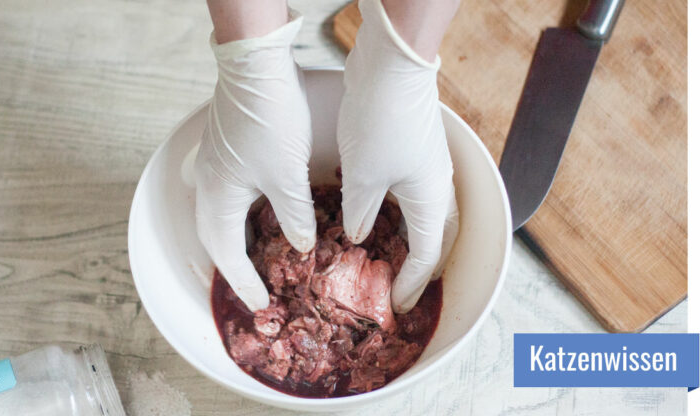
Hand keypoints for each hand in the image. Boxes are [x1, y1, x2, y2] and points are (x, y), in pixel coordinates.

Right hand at [194, 12, 315, 311]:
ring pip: (221, 215)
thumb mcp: (287, 175)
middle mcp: (208, 184)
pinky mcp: (225, 150)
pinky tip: (262, 216)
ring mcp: (213, 165)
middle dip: (234, 265)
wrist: (257, 65)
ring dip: (237, 240)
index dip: (244, 280)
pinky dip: (242, 216)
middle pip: (216, 237)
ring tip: (259, 259)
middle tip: (255, 286)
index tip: (260, 303)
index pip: (227, 252)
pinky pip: (228, 196)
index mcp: (218, 196)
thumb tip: (301, 246)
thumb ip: (294, 216)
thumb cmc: (271, 119)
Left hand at [337, 0, 458, 313]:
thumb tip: (357, 235)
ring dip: (407, 239)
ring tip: (384, 257)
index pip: (426, 256)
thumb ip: (360, 213)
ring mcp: (426, 165)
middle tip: (396, 286)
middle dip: (417, 266)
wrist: (391, 65)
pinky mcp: (411, 149)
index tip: (393, 304)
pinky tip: (373, 214)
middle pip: (434, 238)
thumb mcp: (363, 177)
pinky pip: (408, 192)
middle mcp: (436, 185)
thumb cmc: (380, 123)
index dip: (409, 283)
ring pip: (421, 214)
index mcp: (430, 199)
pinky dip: (394, 212)